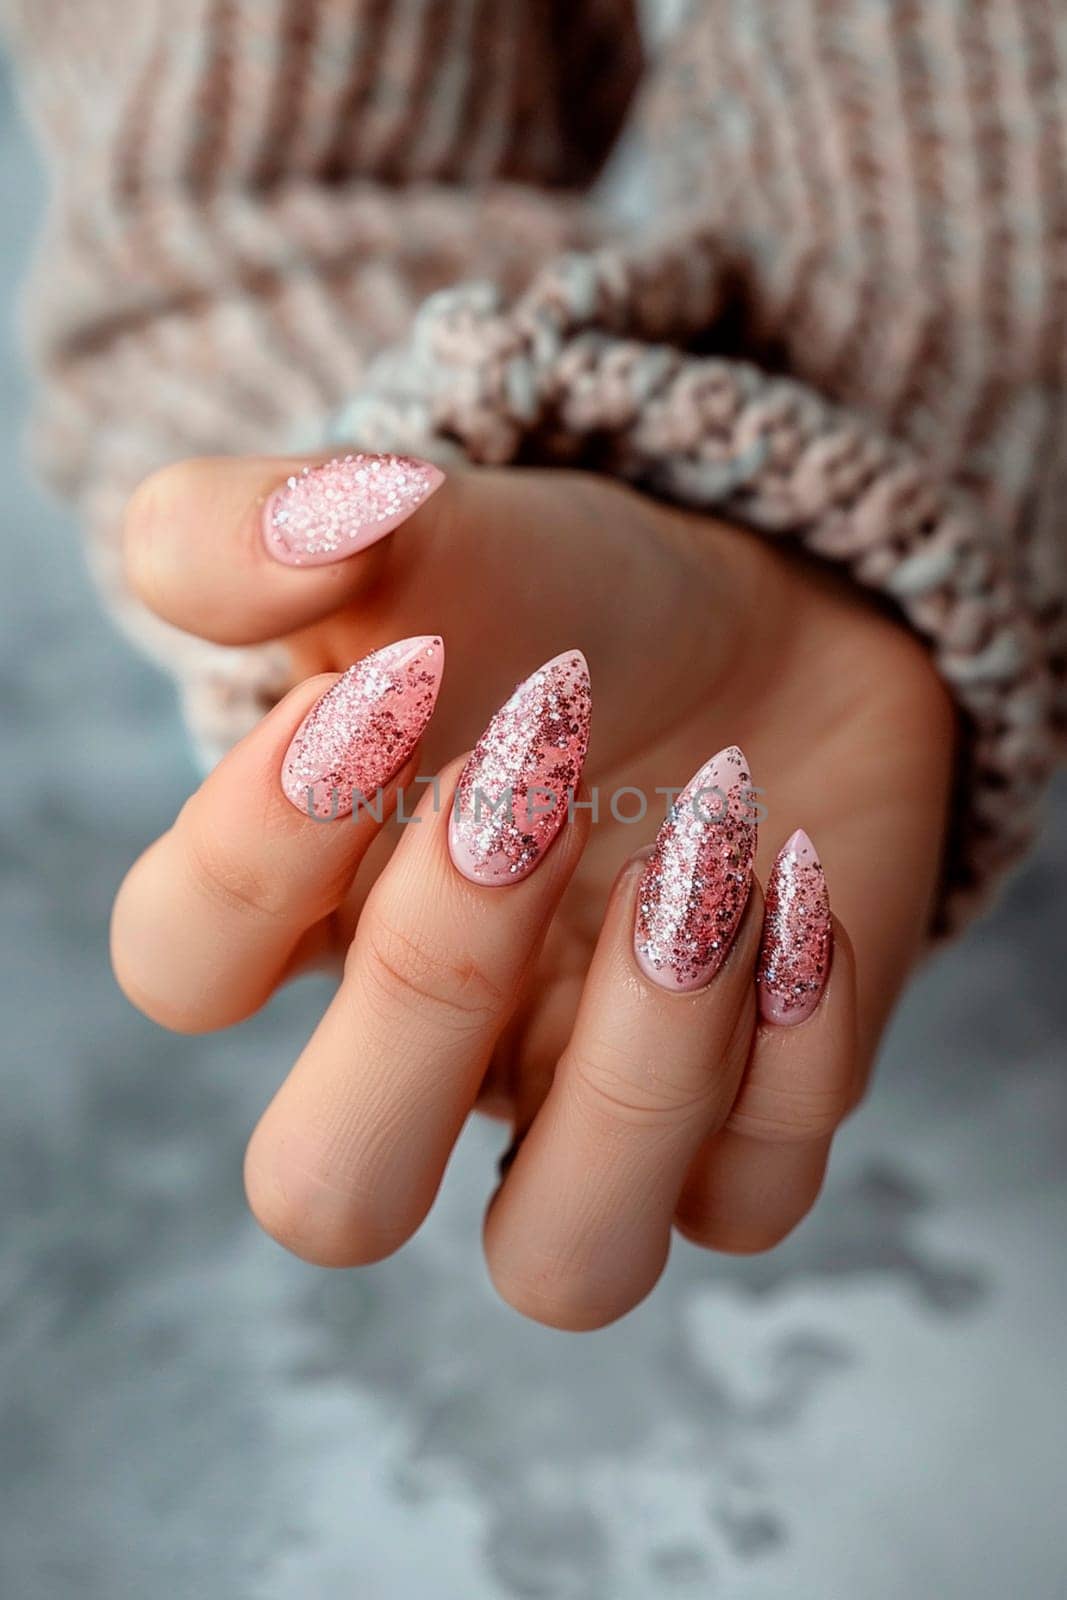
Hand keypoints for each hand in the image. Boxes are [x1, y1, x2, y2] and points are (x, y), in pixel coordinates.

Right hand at [112, 455, 954, 1326]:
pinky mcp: (746, 1120)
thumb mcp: (423, 530)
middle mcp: (433, 1053)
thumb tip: (284, 542)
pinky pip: (755, 1195)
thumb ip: (278, 522)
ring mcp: (588, 1107)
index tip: (387, 680)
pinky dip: (792, 1044)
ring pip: (561, 1264)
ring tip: (699, 864)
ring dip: (637, 1072)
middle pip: (329, 1199)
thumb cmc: (574, 600)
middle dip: (426, 990)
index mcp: (309, 914)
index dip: (253, 847)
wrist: (775, 628)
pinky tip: (801, 884)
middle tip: (520, 796)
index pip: (179, 971)